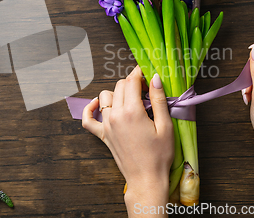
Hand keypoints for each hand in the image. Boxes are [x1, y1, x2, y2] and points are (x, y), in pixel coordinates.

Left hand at [82, 66, 173, 216]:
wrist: (147, 180)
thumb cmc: (160, 155)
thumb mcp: (166, 126)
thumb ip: (159, 100)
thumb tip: (155, 78)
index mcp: (132, 111)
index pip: (131, 81)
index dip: (140, 73)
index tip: (147, 73)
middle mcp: (115, 116)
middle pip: (119, 86)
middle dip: (132, 83)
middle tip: (145, 89)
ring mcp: (106, 126)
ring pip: (105, 97)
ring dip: (117, 93)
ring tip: (131, 100)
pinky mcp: (102, 136)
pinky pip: (88, 119)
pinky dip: (90, 109)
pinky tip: (97, 105)